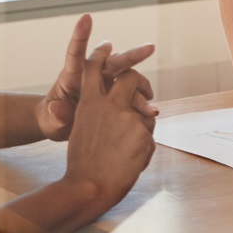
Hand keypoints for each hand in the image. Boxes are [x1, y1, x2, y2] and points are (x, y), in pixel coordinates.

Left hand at [38, 13, 155, 142]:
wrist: (63, 126)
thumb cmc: (52, 120)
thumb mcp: (49, 121)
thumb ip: (54, 115)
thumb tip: (56, 108)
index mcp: (71, 77)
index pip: (75, 53)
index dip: (81, 35)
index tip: (86, 17)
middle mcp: (91, 75)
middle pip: (112, 61)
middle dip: (131, 54)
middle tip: (149, 48)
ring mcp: (105, 83)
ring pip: (126, 76)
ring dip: (140, 84)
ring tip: (150, 95)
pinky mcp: (114, 93)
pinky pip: (131, 93)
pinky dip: (140, 100)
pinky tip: (149, 109)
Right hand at [61, 43, 158, 211]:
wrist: (88, 187)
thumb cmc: (83, 164)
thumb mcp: (82, 130)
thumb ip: (99, 115)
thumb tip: (116, 108)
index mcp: (88, 103)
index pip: (93, 69)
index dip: (100, 55)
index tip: (106, 45)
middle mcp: (109, 105)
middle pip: (130, 77)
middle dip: (141, 81)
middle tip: (147, 93)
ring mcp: (127, 117)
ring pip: (146, 112)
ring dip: (143, 127)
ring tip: (128, 148)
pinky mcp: (142, 132)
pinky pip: (150, 135)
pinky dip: (143, 149)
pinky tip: (131, 163)